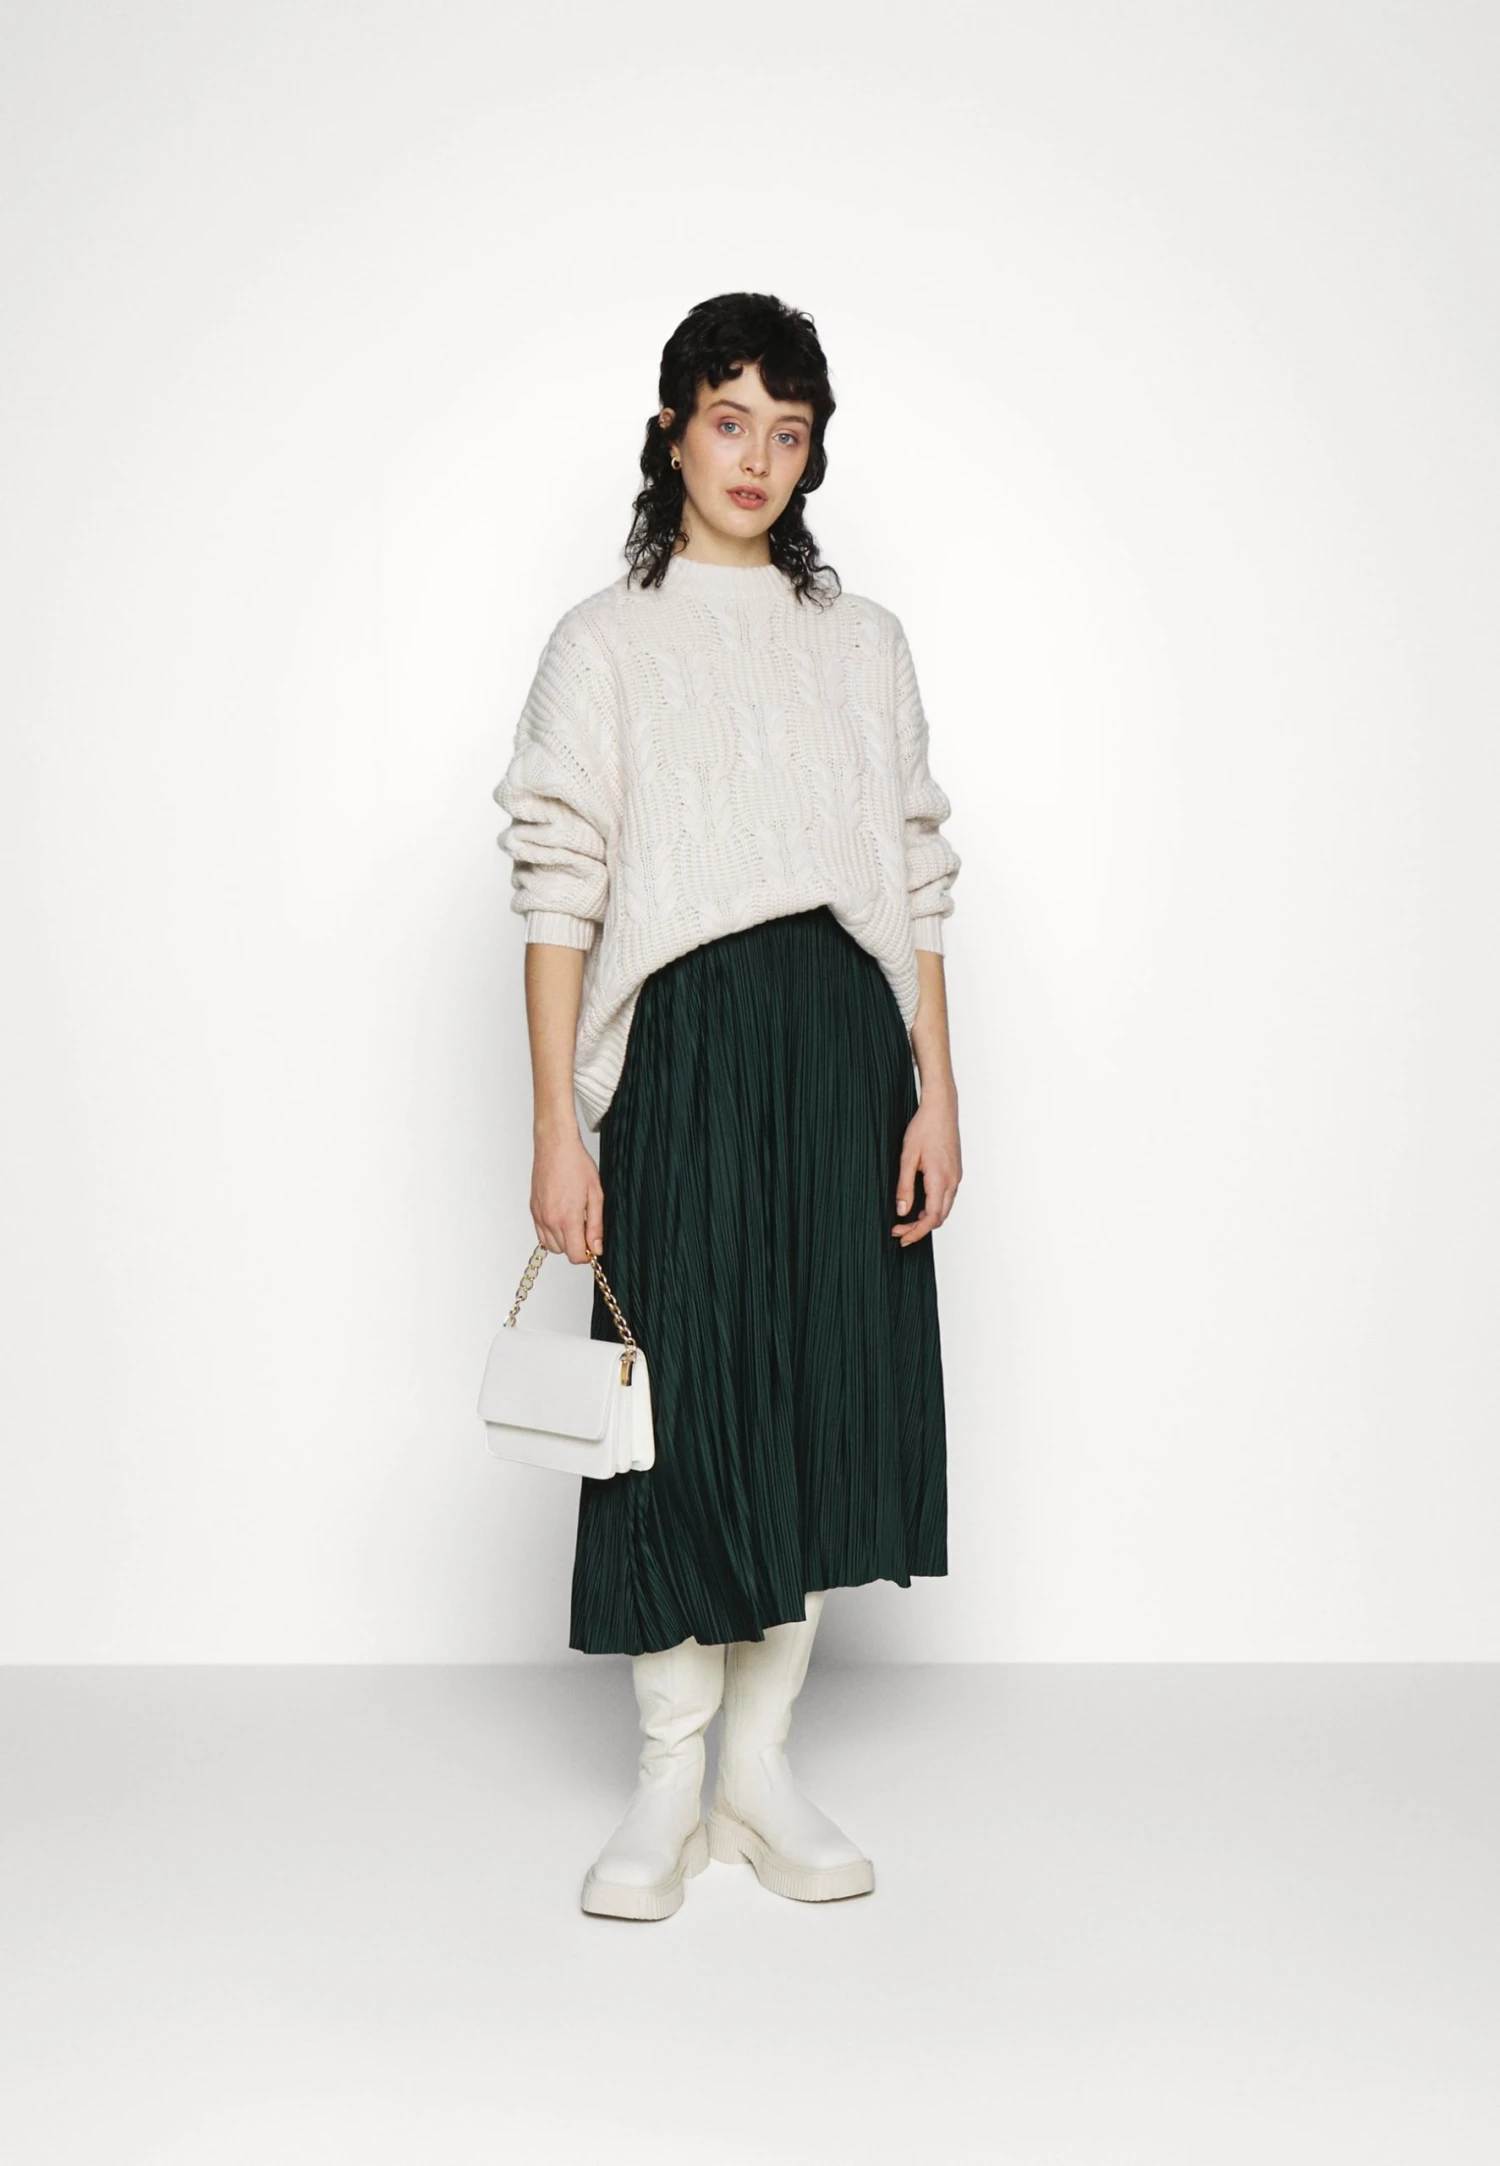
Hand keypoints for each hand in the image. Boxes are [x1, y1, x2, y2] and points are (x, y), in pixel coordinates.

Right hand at [531, 1125, 605, 1263]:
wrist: (555, 1147)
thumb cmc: (576, 1165)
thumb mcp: (596, 1195)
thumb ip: (596, 1225)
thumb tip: (596, 1249)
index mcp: (567, 1218)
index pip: (575, 1256)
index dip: (587, 1254)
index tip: (594, 1244)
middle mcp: (550, 1220)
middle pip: (564, 1252)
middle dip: (577, 1246)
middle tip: (587, 1228)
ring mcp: (539, 1216)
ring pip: (552, 1246)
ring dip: (565, 1241)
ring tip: (575, 1222)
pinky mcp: (534, 1210)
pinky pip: (541, 1234)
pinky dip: (552, 1233)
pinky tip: (563, 1218)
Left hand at [891, 1091, 960, 1244]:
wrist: (941, 1108)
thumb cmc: (924, 1128)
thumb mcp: (907, 1157)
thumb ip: (904, 1186)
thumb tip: (902, 1210)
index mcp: (940, 1180)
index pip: (931, 1218)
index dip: (916, 1232)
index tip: (902, 1237)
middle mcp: (952, 1181)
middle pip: (939, 1218)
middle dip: (919, 1229)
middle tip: (899, 1231)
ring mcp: (956, 1177)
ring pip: (944, 1208)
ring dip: (926, 1218)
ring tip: (906, 1220)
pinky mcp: (955, 1171)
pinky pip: (946, 1197)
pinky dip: (933, 1207)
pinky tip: (919, 1204)